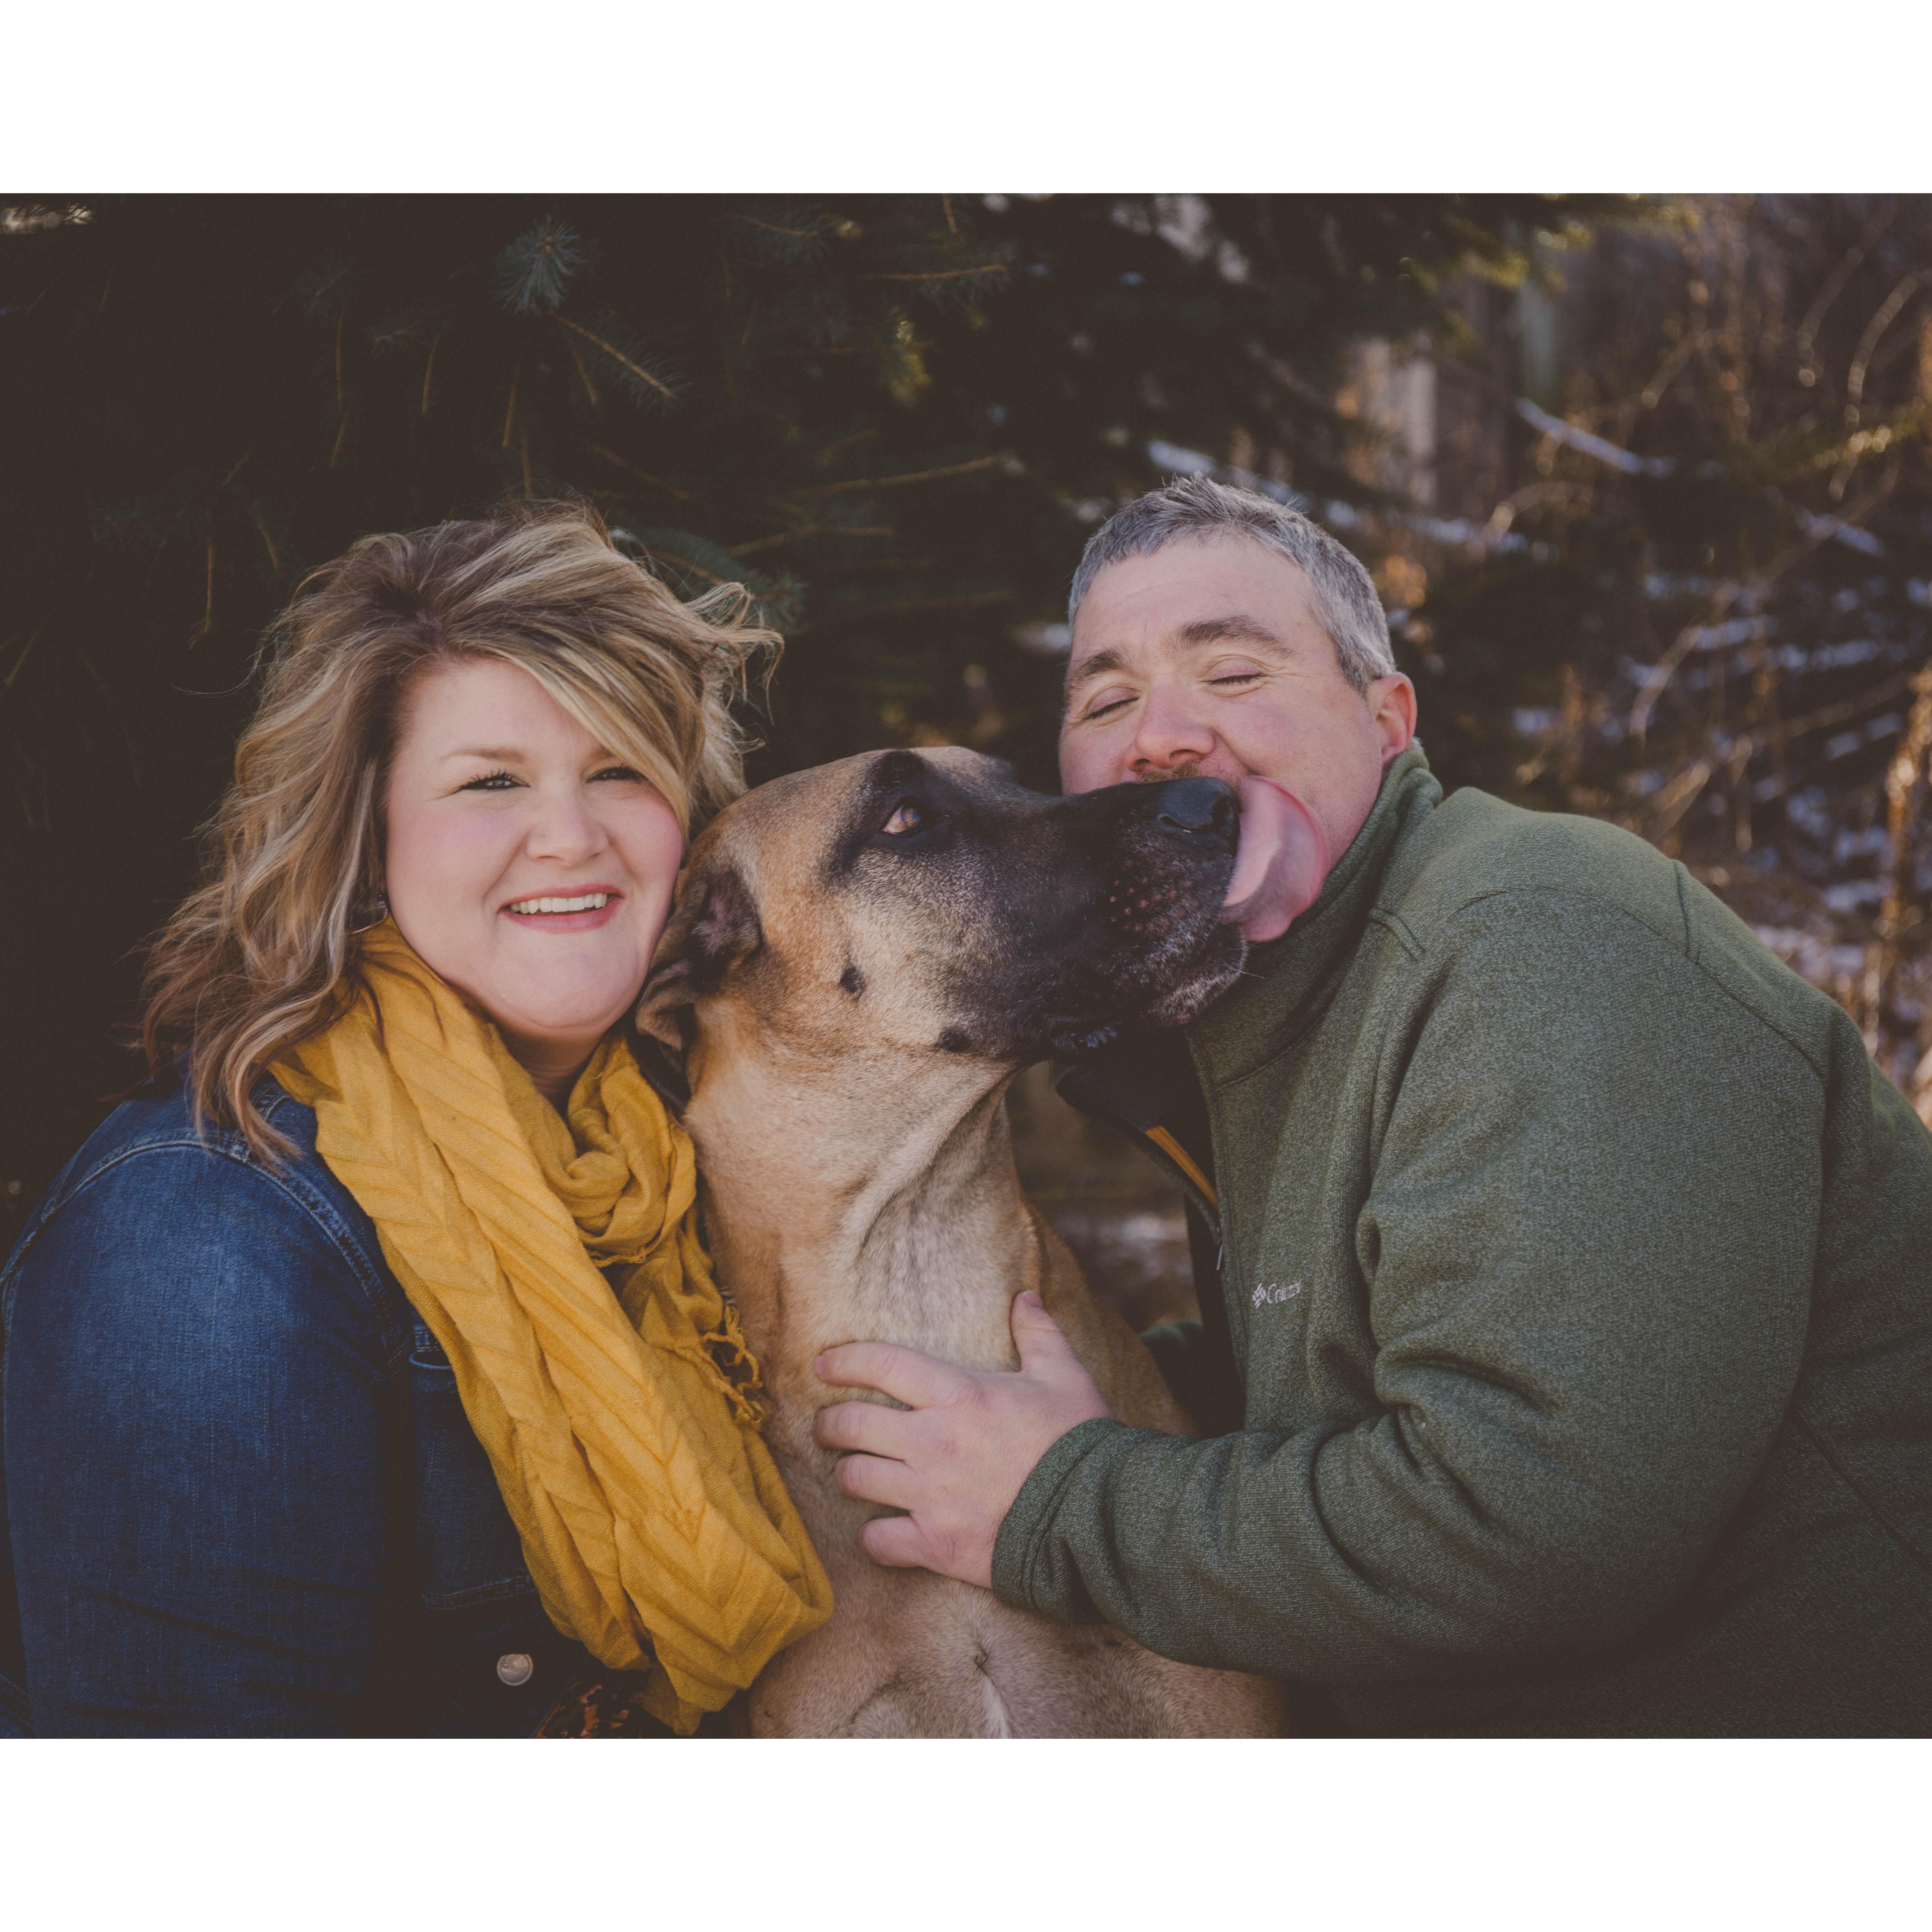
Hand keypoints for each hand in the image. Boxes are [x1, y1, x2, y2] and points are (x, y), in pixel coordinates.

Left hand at [811, 1290, 1112, 1588]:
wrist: (1095, 1516)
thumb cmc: (1078, 1440)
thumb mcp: (1063, 1375)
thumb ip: (1037, 1334)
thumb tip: (1024, 1297)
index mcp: (959, 1395)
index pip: (881, 1365)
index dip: (845, 1361)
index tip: (824, 1364)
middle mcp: (933, 1442)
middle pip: (851, 1426)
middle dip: (830, 1423)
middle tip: (827, 1425)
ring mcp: (930, 1495)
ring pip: (856, 1480)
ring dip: (848, 1475)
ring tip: (852, 1472)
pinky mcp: (935, 1544)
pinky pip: (878, 1542)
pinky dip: (875, 1538)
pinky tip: (882, 1531)